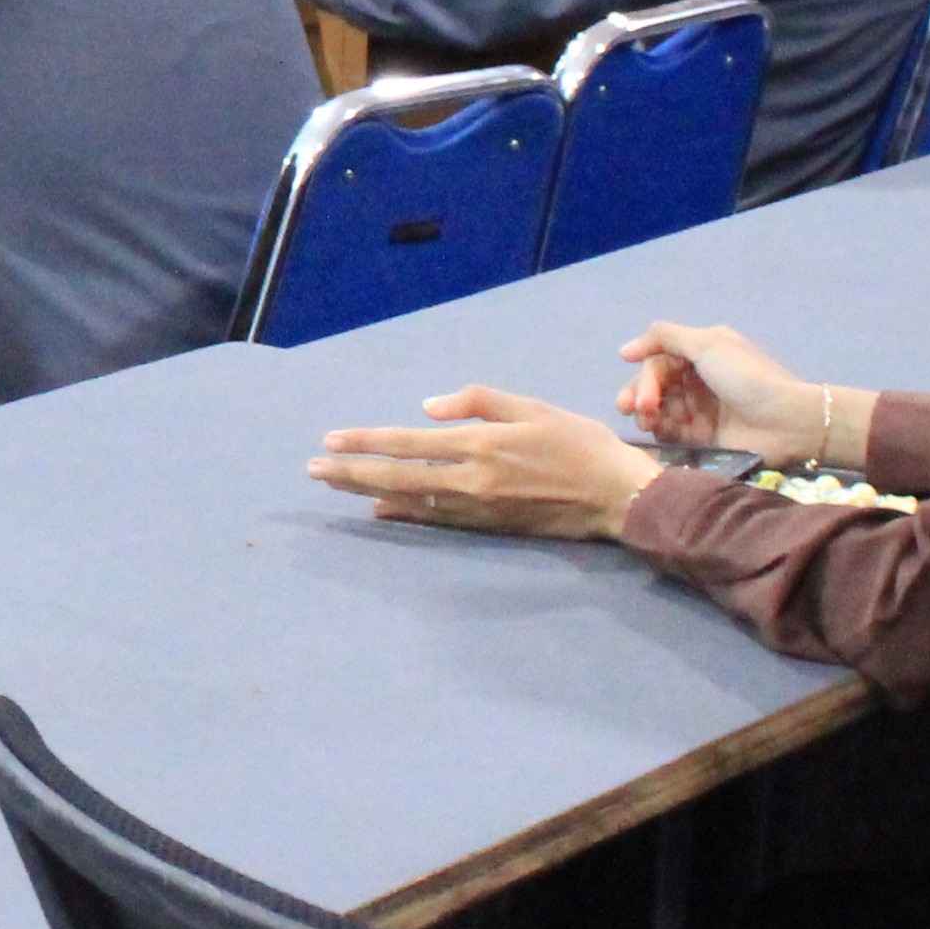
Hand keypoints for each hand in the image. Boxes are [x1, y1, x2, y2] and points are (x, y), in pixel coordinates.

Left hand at [308, 387, 662, 537]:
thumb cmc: (578, 442)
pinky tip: (380, 508)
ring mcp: (478, 508)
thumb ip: (478, 402)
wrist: (616, 494)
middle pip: (397, 477)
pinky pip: (436, 520)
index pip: (407, 443)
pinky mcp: (488, 526)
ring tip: (334, 484)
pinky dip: (404, 514)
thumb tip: (427, 408)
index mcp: (481, 444)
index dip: (365, 442)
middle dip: (351, 471)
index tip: (331, 440)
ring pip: (410, 500)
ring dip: (367, 491)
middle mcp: (472, 479)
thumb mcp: (531, 406)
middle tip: (314, 468)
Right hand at [615, 322, 838, 466]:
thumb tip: (624, 351)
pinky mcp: (703, 437)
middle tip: (635, 409)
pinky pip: (671, 432)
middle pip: (655, 385)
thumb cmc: (747, 378)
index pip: (658, 361)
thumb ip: (664, 337)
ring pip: (659, 409)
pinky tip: (659, 433)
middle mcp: (698, 378)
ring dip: (647, 414)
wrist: (785, 422)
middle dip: (640, 395)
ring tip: (647, 422)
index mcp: (702, 352)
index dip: (644, 376)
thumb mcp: (708, 344)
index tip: (637, 394)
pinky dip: (660, 431)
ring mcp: (700, 409)